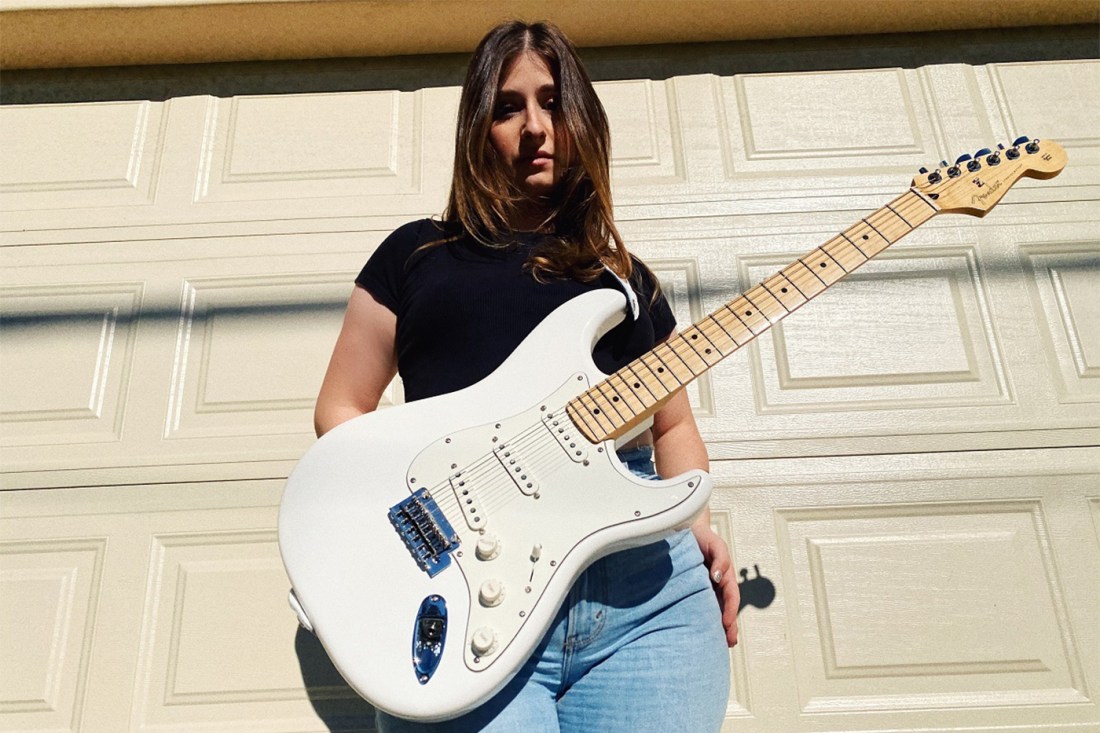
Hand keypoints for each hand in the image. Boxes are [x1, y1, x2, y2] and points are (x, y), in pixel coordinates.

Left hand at [691, 516, 738, 646]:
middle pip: (725, 608)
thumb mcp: (715, 544)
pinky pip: (698, 605)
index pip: (731, 597)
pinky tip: (699, 630)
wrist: (685, 528)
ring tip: (717, 644)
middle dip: (728, 626)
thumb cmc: (702, 536)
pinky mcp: (692, 588)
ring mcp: (705, 587)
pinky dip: (702, 618)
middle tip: (728, 643)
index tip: (727, 625)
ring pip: (713, 609)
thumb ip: (720, 559)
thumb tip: (717, 576)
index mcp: (724, 576)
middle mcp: (716, 584)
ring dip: (717, 625)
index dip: (730, 611)